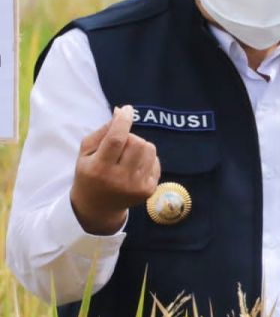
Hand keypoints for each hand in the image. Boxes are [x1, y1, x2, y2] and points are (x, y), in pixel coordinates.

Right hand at [70, 105, 160, 234]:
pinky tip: (133, 168)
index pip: (116, 140)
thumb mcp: (87, 152)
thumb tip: (121, 111)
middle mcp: (119, 179)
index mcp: (99, 168)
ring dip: (139, 146)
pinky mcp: (149, 190)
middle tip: (119, 145)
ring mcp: (136, 186)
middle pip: (136, 142)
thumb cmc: (90, 173)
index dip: (123, 121)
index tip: (127, 109)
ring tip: (127, 156)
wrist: (98, 207)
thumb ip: (103, 131)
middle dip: (129, 137)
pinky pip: (155, 161)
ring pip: (149, 149)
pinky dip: (146, 159)